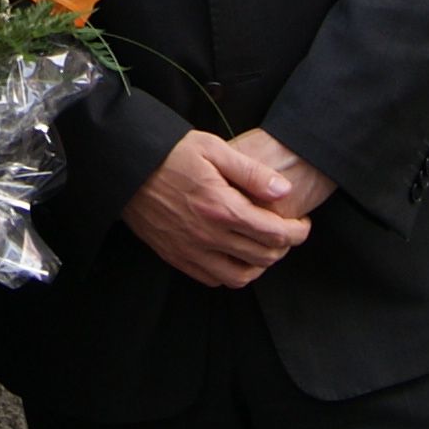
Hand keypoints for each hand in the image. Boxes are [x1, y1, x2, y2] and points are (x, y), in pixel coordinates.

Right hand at [122, 129, 331, 289]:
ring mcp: (191, 250)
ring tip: (263, 247)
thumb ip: (251, 172)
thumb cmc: (170, 153)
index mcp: (222, 207)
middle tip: (287, 232)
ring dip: (259, 266)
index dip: (297, 232)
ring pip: (240, 276)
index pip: (274, 233)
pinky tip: (234, 254)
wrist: (126, 166)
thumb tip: (283, 190)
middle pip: (263, 256)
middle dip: (284, 247)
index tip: (302, 223)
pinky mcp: (176, 257)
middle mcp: (208, 235)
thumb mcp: (213, 148)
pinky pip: (212, 279)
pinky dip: (231, 273)